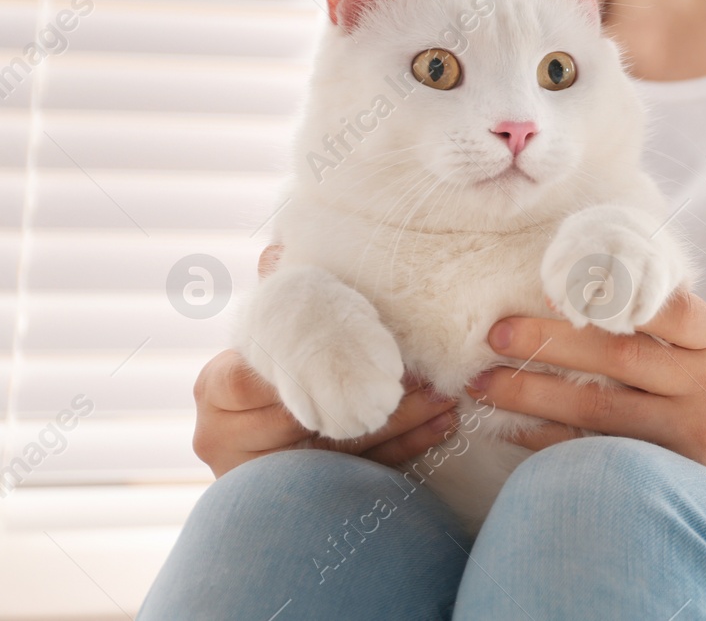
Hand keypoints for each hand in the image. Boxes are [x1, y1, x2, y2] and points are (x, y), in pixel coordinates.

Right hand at [189, 245, 457, 478]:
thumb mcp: (278, 332)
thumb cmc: (279, 367)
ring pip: (340, 445)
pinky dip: (404, 449)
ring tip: (446, 399)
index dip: (323, 359)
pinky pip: (358, 474)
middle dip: (377, 391)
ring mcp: (255, 475)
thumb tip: (275, 249)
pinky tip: (440, 428)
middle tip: (431, 376)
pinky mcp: (294, 499)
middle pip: (312, 411)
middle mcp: (222, 436)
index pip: (269, 370)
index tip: (379, 346)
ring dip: (402, 421)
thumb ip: (283, 302)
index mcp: (216, 386)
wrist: (271, 444)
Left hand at [465, 291, 705, 540]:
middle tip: (497, 334)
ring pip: (597, 409)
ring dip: (532, 394)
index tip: (549, 289)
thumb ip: (646, 312)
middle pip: (621, 356)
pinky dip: (539, 436)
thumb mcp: (690, 339)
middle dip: (551, 342)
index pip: (666, 306)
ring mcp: (685, 431)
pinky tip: (503, 423)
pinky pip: (585, 450)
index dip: (608, 295)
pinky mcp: (657, 469)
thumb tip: (558, 281)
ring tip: (483, 382)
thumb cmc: (687, 377)